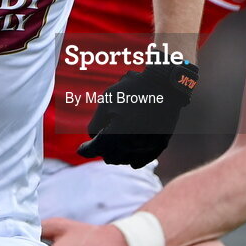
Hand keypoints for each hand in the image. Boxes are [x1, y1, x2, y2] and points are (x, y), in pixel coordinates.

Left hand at [77, 61, 197, 167]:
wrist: (165, 84)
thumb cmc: (133, 89)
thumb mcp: (107, 100)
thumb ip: (96, 122)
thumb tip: (94, 137)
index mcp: (118, 134)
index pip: (96, 149)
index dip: (86, 149)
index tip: (81, 149)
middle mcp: (133, 145)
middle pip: (110, 157)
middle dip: (103, 149)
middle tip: (102, 137)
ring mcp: (148, 147)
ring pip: (125, 160)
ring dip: (117, 153)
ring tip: (116, 139)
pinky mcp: (159, 146)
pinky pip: (141, 160)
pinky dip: (132, 156)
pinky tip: (128, 148)